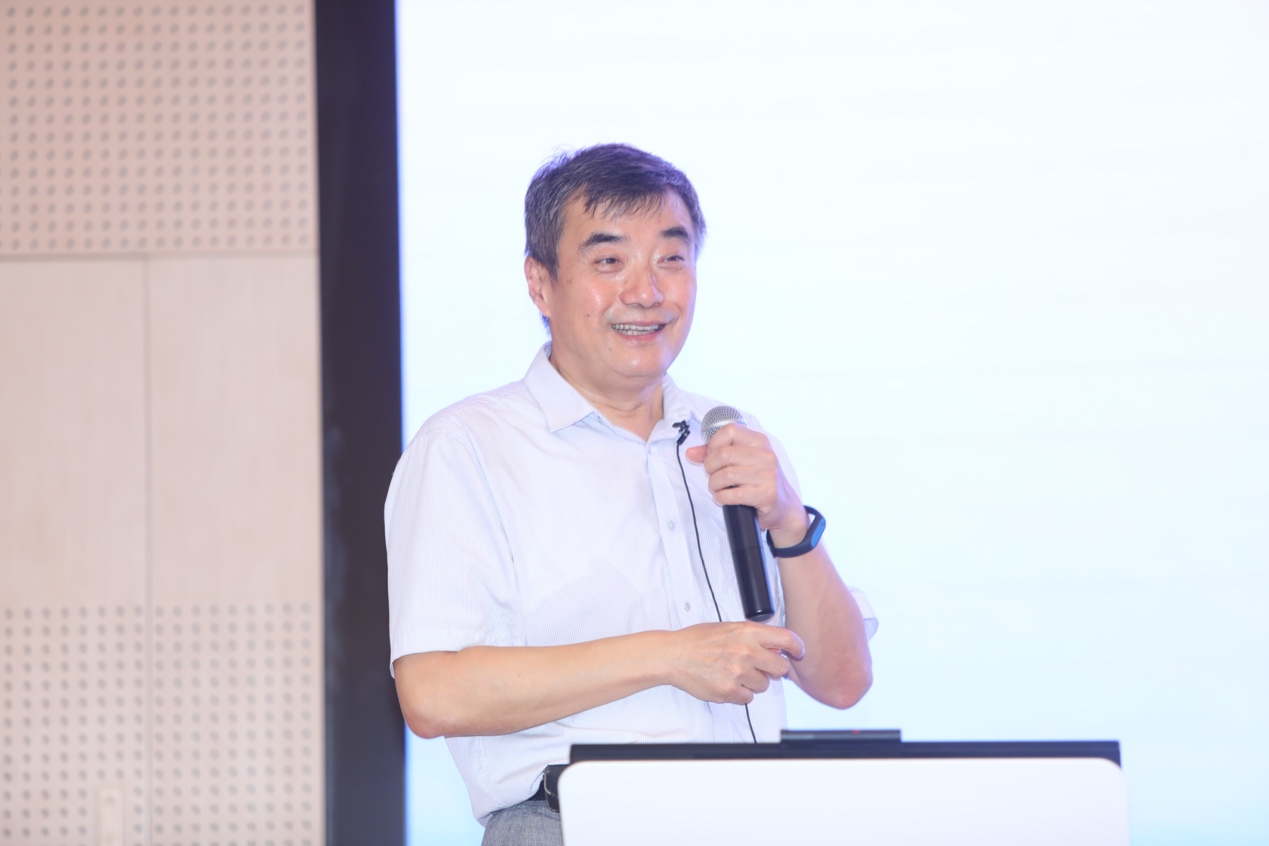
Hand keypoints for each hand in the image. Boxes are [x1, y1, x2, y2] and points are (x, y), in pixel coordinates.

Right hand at [666, 622, 805, 704]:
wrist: (674, 655)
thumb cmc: (698, 640)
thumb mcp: (729, 628)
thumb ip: (753, 636)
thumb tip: (776, 646)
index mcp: (747, 632)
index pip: (787, 639)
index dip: (797, 647)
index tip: (798, 652)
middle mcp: (746, 652)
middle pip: (781, 668)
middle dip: (774, 669)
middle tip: (762, 667)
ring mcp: (738, 673)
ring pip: (764, 685)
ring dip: (754, 682)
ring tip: (735, 672)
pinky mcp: (729, 692)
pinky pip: (748, 698)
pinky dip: (741, 693)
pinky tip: (727, 682)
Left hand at [684, 424, 808, 546]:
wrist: (783, 506)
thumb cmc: (759, 481)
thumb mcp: (742, 461)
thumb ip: (715, 454)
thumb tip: (691, 453)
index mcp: (759, 441)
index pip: (729, 431)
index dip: (713, 444)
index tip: (711, 456)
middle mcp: (765, 455)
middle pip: (724, 454)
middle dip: (710, 467)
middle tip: (713, 475)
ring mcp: (768, 475)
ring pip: (726, 475)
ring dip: (714, 485)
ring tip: (717, 488)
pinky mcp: (766, 494)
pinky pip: (733, 494)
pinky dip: (721, 497)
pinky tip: (723, 498)